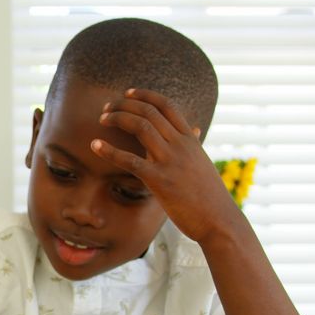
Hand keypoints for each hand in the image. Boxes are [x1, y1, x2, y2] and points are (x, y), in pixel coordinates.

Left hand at [90, 88, 243, 244]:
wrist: (219, 221)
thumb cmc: (209, 195)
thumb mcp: (203, 163)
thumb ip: (194, 144)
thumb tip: (195, 129)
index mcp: (190, 140)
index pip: (167, 106)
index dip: (145, 95)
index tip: (127, 93)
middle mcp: (181, 145)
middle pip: (149, 112)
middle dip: (123, 105)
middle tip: (106, 108)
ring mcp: (170, 161)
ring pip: (140, 126)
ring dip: (117, 118)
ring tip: (102, 119)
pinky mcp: (159, 181)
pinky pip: (130, 160)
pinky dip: (109, 151)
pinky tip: (94, 145)